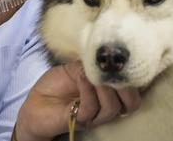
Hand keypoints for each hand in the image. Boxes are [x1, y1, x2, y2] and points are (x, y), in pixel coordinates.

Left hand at [14, 61, 140, 140]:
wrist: (36, 102)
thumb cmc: (56, 84)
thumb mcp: (75, 67)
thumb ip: (90, 63)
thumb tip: (103, 51)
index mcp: (110, 93)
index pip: (134, 91)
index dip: (136, 77)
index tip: (126, 59)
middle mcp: (106, 106)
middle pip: (132, 103)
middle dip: (127, 87)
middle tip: (114, 70)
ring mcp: (94, 115)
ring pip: (112, 107)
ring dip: (105, 87)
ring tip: (93, 73)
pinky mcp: (80, 120)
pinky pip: (91, 108)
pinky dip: (88, 91)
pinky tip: (82, 78)